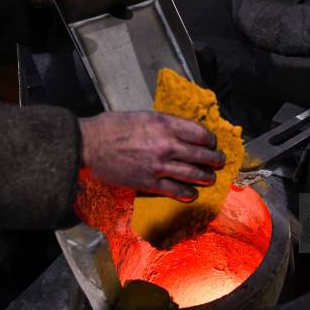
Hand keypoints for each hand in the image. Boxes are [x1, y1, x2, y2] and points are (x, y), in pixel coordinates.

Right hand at [78, 111, 225, 201]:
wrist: (91, 144)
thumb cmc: (113, 126)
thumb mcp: (144, 116)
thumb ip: (165, 124)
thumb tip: (182, 132)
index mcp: (166, 124)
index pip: (200, 133)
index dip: (210, 139)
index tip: (211, 143)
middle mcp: (167, 145)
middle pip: (201, 154)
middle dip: (214, 159)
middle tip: (219, 161)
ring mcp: (159, 166)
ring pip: (192, 174)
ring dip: (205, 177)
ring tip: (210, 178)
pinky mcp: (150, 182)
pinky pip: (175, 190)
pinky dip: (187, 193)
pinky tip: (192, 194)